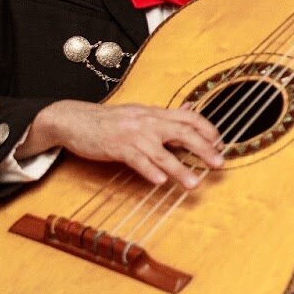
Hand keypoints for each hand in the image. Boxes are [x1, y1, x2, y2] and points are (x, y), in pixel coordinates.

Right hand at [21, 100, 225, 188]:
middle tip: (218, 163)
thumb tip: (192, 110)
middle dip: (203, 148)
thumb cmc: (109, 121)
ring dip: (180, 169)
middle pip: (182, 132)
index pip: (188, 117)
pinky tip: (160, 181)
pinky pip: (137, 160)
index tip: (220, 143)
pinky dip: (149, 171)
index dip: (207, 129)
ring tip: (194, 183)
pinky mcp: (117, 147)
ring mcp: (132, 134)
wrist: (74, 119)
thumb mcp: (139, 113)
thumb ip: (165, 116)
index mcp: (154, 113)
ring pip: (161, 152)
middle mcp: (147, 121)